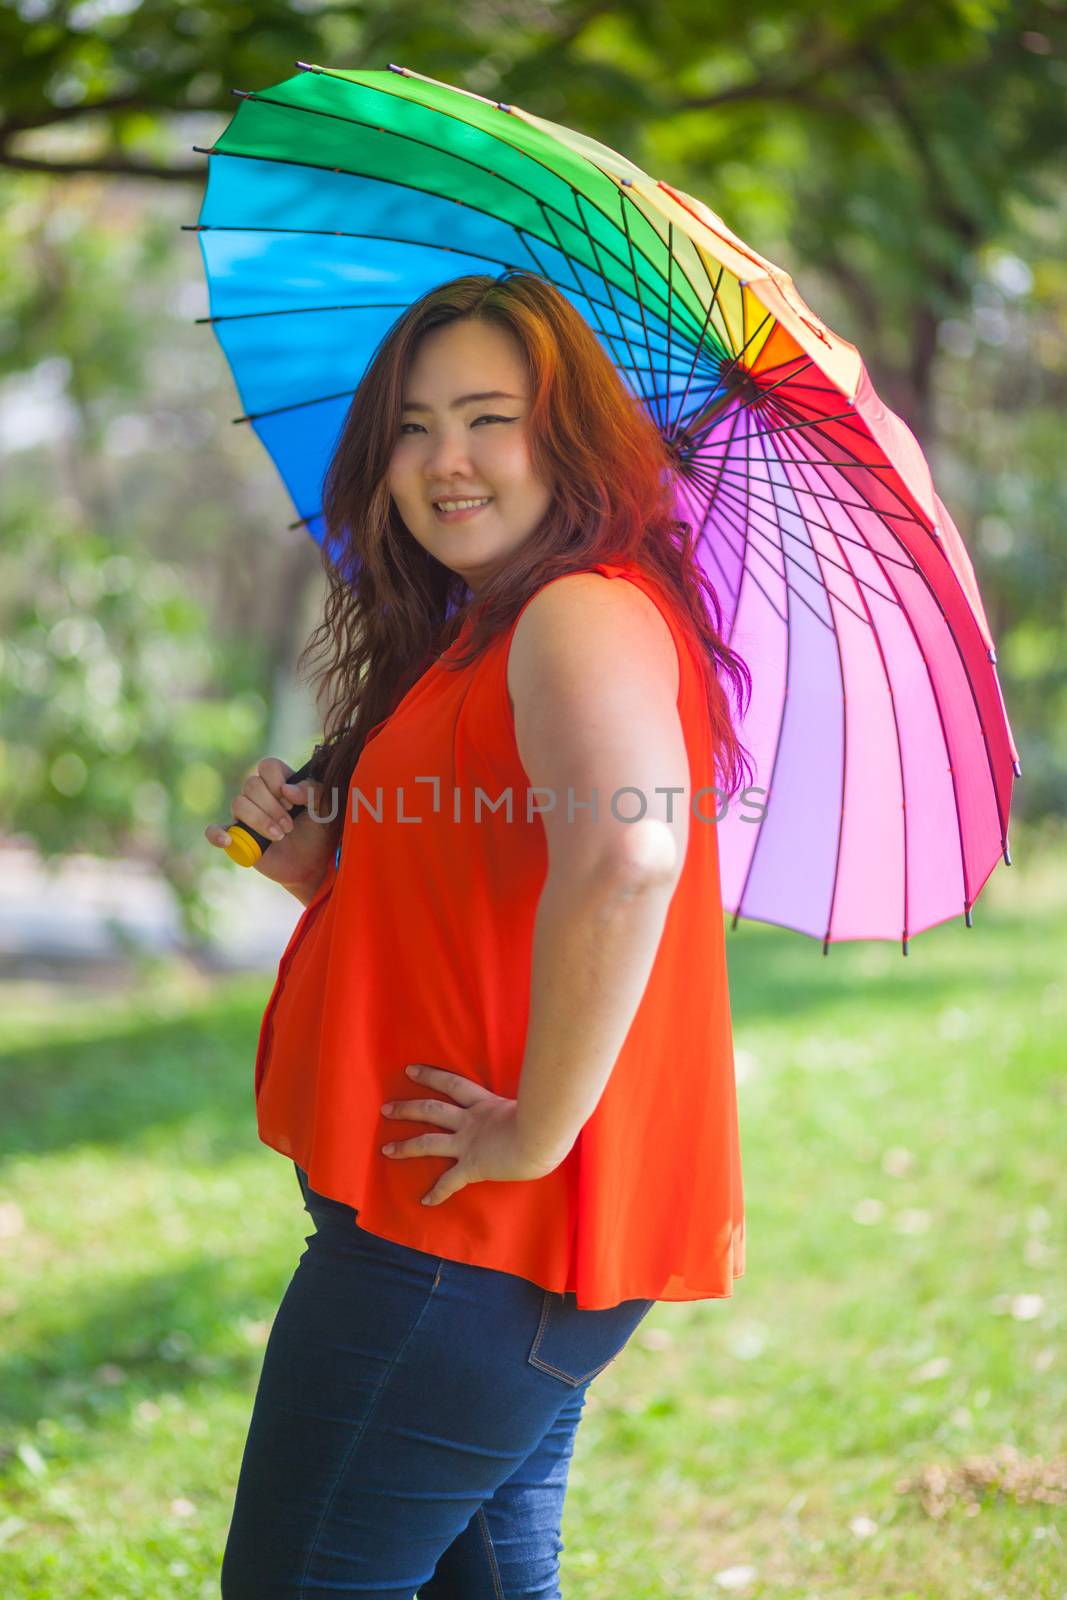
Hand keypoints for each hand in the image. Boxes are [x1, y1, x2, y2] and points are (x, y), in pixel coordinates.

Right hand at [204, 755, 333, 893]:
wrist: (314, 864)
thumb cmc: (320, 832)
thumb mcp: (326, 808)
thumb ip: (314, 791)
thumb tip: (287, 790)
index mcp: (280, 783)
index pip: (268, 766)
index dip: (277, 782)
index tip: (292, 803)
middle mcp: (260, 796)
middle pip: (251, 785)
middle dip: (272, 807)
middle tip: (289, 826)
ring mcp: (246, 816)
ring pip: (237, 804)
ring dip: (259, 820)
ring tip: (279, 836)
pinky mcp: (236, 837)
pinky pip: (213, 830)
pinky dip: (217, 834)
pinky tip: (229, 840)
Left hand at [381, 1064, 561, 1206]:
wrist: (543, 1136)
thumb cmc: (547, 1118)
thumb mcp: (535, 1101)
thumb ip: (532, 1095)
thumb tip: (548, 1087)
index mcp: (485, 1104)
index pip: (452, 1083)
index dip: (430, 1075)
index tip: (411, 1070)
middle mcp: (471, 1121)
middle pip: (431, 1110)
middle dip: (407, 1109)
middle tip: (386, 1108)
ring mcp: (469, 1143)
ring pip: (429, 1141)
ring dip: (406, 1146)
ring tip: (386, 1150)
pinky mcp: (473, 1165)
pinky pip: (450, 1181)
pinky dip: (437, 1192)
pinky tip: (424, 1201)